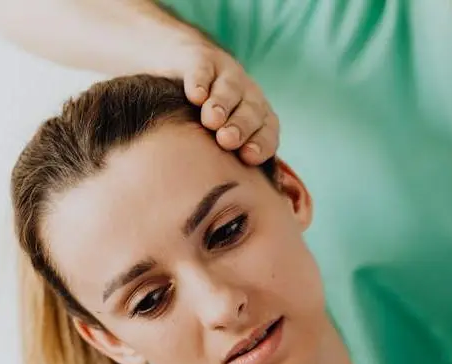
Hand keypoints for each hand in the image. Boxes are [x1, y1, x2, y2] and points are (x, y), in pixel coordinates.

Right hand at [170, 36, 279, 164]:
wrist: (183, 71)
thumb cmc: (203, 126)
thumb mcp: (218, 148)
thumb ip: (228, 173)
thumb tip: (232, 215)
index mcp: (260, 120)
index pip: (268, 133)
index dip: (261, 143)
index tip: (248, 157)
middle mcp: (249, 97)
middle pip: (252, 111)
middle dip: (241, 126)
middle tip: (227, 140)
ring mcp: (228, 76)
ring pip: (231, 89)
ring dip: (222, 104)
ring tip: (210, 119)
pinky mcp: (204, 60)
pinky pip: (204, 69)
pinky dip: (200, 80)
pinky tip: (194, 94)